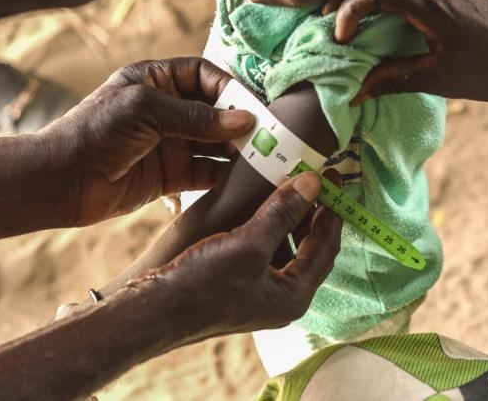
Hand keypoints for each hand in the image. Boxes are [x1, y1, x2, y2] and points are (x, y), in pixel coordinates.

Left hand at [43, 57, 253, 226]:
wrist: (63, 181)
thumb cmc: (97, 131)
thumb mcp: (147, 110)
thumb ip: (197, 116)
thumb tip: (245, 120)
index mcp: (158, 81)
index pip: (205, 75)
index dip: (230, 87)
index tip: (253, 104)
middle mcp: (169, 110)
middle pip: (217, 111)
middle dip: (241, 121)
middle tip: (268, 134)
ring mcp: (172, 143)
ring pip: (217, 143)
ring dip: (238, 149)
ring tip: (262, 157)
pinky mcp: (173, 175)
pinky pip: (208, 172)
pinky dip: (226, 175)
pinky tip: (244, 178)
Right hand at [145, 172, 341, 340]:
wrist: (152, 311)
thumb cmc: (202, 283)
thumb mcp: (249, 243)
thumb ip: (283, 212)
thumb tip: (314, 183)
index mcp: (294, 296)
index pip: (327, 246)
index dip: (333, 210)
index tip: (335, 177)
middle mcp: (283, 298)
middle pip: (311, 247)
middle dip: (314, 212)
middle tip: (315, 178)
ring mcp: (261, 293)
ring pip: (289, 247)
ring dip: (291, 217)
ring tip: (288, 184)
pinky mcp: (241, 285)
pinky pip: (267, 251)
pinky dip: (270, 226)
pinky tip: (260, 204)